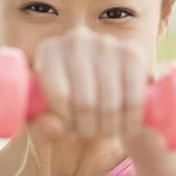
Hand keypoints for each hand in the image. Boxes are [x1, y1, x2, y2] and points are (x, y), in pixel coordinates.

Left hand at [28, 26, 175, 175]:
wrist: (102, 83)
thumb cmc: (66, 102)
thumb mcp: (47, 116)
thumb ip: (42, 126)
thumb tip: (56, 127)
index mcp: (48, 51)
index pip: (60, 95)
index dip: (66, 121)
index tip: (70, 130)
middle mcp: (75, 40)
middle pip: (85, 101)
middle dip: (88, 128)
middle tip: (89, 135)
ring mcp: (106, 43)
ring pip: (109, 104)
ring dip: (109, 127)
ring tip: (105, 132)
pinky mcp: (133, 54)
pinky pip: (133, 99)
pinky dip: (130, 120)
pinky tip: (126, 128)